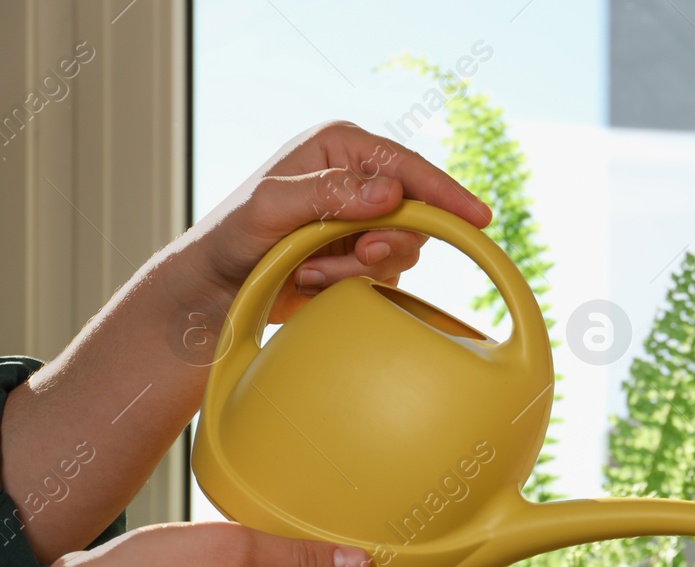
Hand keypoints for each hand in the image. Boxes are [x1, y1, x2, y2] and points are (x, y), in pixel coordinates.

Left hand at [185, 120, 492, 321]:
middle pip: (414, 212)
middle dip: (386, 242)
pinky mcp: (360, 255)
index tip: (477, 218)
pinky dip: (352, 284)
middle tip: (359, 257)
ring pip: (402, 249)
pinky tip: (313, 279)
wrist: (215, 288)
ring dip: (359, 268)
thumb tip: (391, 192)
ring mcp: (362, 219)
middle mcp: (358, 179)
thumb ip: (331, 195)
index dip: (446, 193)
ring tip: (310, 269)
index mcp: (341, 148)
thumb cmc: (233, 237)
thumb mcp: (274, 208)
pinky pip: (386, 275)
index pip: (408, 166)